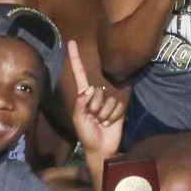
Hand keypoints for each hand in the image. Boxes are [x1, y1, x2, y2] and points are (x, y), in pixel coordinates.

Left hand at [68, 40, 124, 158]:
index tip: (72, 41)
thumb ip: (81, 104)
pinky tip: (110, 122)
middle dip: (95, 107)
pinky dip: (113, 116)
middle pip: (96, 91)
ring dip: (105, 113)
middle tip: (94, 119)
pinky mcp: (119, 106)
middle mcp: (95, 94)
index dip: (75, 58)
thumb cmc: (86, 135)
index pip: (79, 73)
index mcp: (82, 95)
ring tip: (102, 122)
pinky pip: (117, 105)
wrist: (102, 148)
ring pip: (108, 99)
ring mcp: (108, 100)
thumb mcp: (78, 120)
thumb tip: (90, 89)